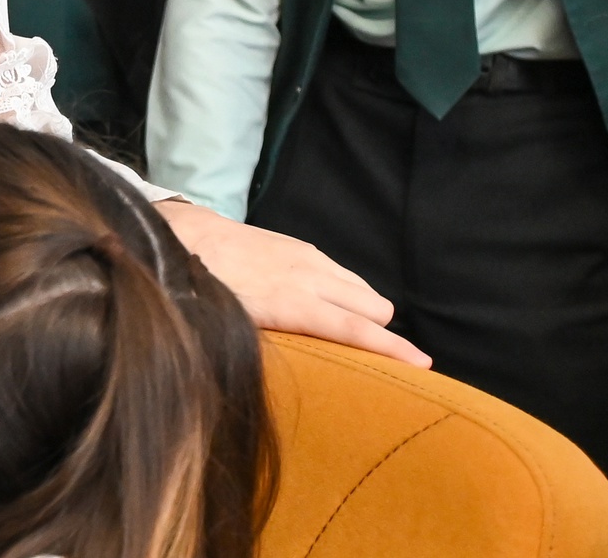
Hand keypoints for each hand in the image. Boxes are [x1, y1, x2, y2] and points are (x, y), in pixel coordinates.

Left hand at [154, 199, 429, 367]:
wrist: (184, 235)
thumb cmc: (205, 288)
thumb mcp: (233, 324)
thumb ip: (270, 344)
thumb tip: (296, 371)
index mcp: (293, 302)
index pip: (356, 330)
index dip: (392, 350)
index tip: (423, 366)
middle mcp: (309, 277)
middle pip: (374, 308)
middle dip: (380, 332)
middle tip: (374, 358)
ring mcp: (307, 258)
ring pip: (363, 289)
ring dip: (365, 311)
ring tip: (355, 335)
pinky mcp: (300, 246)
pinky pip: (342, 273)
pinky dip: (347, 291)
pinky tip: (331, 303)